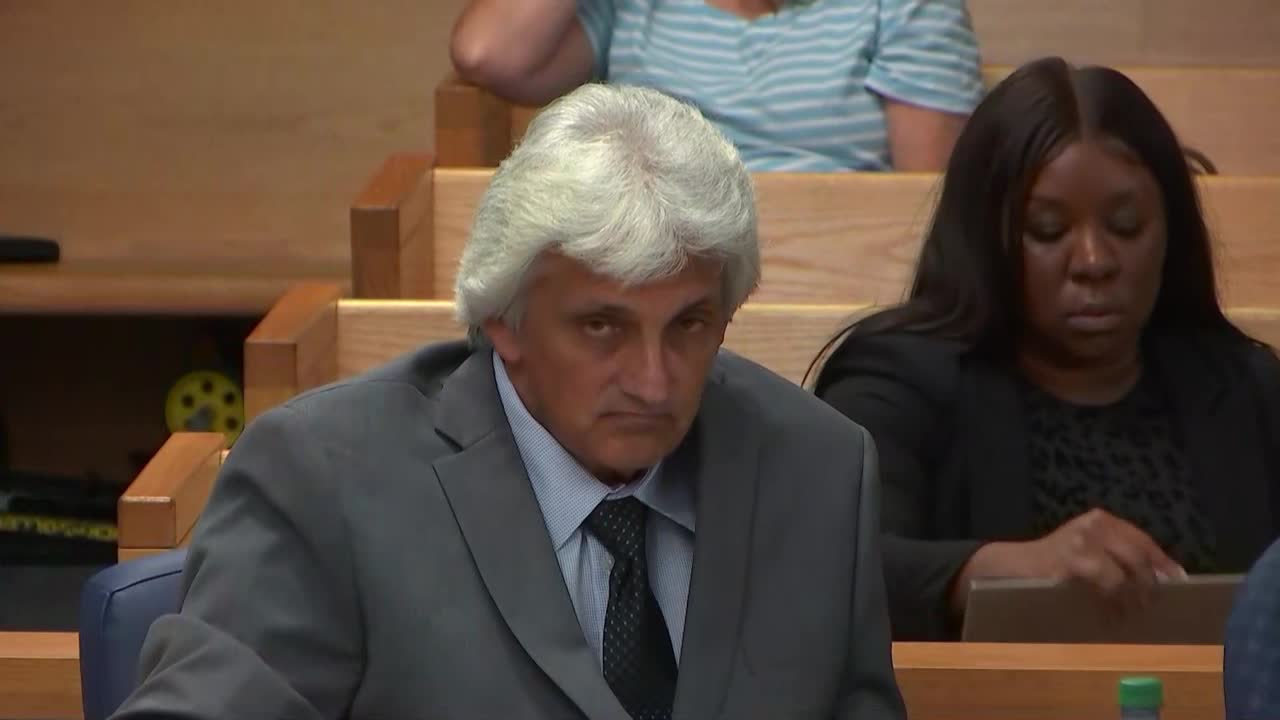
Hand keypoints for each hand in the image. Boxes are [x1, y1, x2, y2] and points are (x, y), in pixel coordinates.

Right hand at [950, 508, 1186, 616]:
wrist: (1011, 567)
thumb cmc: (1054, 563)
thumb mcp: (1088, 550)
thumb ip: (1117, 557)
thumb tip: (1161, 579)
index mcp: (1101, 520)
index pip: (1143, 541)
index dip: (1163, 563)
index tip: (1179, 583)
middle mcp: (1094, 525)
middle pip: (1138, 556)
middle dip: (1149, 584)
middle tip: (1150, 606)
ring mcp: (1082, 541)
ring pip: (1125, 571)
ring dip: (1133, 596)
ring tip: (1130, 614)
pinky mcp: (1070, 561)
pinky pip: (1105, 583)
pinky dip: (1113, 601)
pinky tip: (1111, 614)